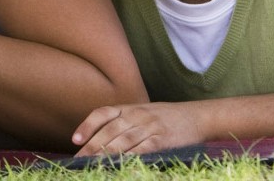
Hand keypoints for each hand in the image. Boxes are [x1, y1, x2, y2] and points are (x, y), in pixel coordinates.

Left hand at [72, 103, 204, 156]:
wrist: (198, 116)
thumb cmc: (166, 117)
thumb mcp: (142, 113)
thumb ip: (122, 122)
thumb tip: (98, 142)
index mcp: (129, 107)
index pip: (102, 113)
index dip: (87, 126)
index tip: (75, 140)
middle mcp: (137, 115)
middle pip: (109, 131)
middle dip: (92, 147)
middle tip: (78, 161)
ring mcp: (150, 126)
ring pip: (123, 141)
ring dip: (106, 154)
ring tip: (93, 165)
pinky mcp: (163, 139)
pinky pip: (143, 148)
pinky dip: (130, 157)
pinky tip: (120, 165)